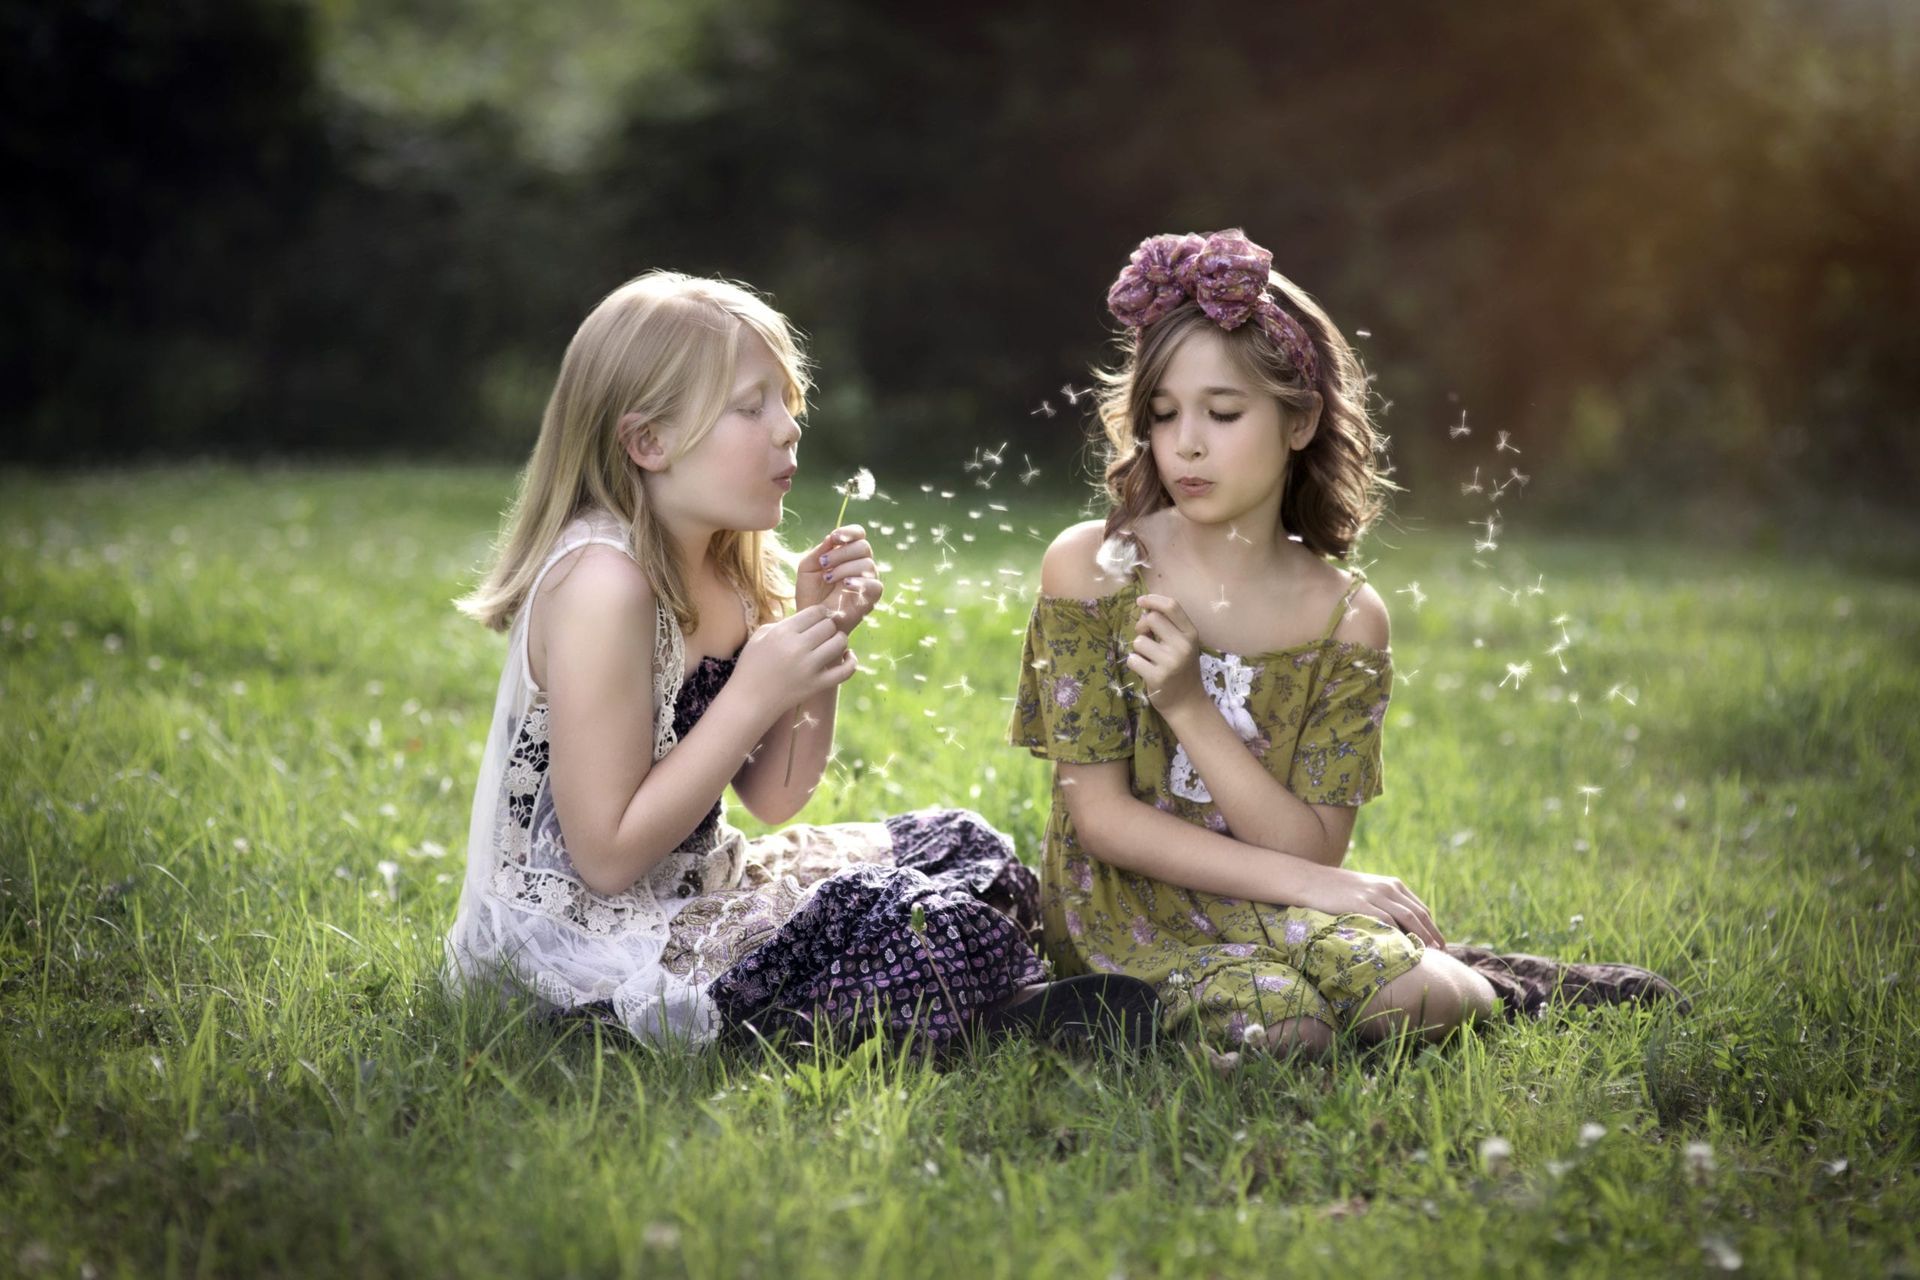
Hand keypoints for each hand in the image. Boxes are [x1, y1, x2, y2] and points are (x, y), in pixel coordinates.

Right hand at [733, 603, 856, 716]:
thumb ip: (783, 623)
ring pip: (840, 642)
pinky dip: (851, 661)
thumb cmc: (751, 666)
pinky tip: (847, 656)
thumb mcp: (760, 636)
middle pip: (829, 625)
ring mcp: (809, 667)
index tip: (819, 618)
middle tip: (821, 634)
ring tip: (831, 644)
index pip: (816, 611)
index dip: (820, 612)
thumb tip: (808, 618)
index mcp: (782, 632)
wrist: (748, 700)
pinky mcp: (817, 685)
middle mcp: (797, 647)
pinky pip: (846, 671)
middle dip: (828, 626)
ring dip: (839, 640)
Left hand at [794, 524, 882, 633]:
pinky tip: (846, 584)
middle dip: (841, 553)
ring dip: (844, 568)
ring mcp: (868, 581)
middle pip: (863, 546)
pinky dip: (860, 582)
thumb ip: (820, 550)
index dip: (850, 532)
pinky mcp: (871, 598)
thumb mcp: (808, 567)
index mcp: (848, 554)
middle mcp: (861, 565)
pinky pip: (875, 585)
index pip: (859, 534)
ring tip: (828, 578)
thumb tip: (833, 537)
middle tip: (823, 563)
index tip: (834, 538)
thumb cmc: (810, 594)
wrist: (811, 620)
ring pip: (867, 564)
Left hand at [1127, 594, 1204, 714]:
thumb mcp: (1183, 645)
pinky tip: (1146, 670)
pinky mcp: (1157, 677)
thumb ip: (1168, 627)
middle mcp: (1183, 646)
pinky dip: (1135, 663)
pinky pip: (1133, 659)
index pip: (1172, 607)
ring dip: (1138, 649)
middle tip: (1145, 637)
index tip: (1140, 601)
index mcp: (1191, 634)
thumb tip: (1144, 609)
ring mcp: (1171, 662)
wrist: (1187, 703)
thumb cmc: (1181, 670)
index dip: (1153, 600)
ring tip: (1150, 659)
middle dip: (1142, 626)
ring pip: (1139, 641)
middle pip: (1152, 619)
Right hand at [1288, 863, 1445, 947]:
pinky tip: (1403, 947)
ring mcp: (1374, 895)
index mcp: (1391, 884)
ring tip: (1429, 952)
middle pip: (1418, 913)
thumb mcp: (1365, 891)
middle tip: (1441, 951)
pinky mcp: (1360, 904)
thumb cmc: (1334, 889)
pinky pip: (1385, 920)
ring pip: (1406, 917)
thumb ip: (1382, 903)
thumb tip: (1396, 925)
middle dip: (1432, 932)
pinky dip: (1397, 934)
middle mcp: (1387, 888)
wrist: (1309, 879)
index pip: (1419, 907)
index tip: (1438, 942)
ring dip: (1421, 935)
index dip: (1431, 925)